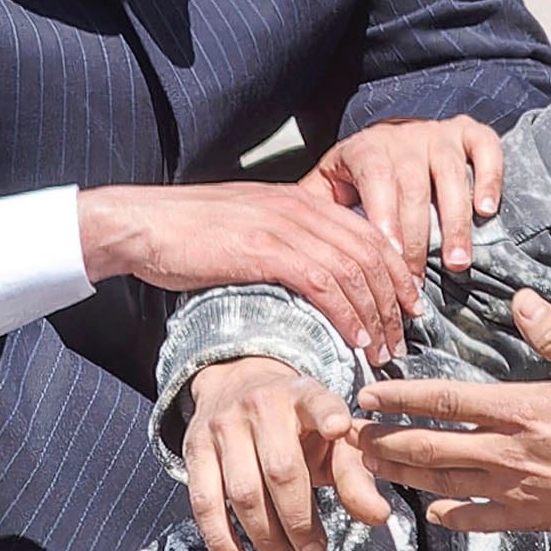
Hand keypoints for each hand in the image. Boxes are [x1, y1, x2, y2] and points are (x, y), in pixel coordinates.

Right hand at [79, 182, 411, 364]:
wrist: (143, 224)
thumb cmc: (188, 232)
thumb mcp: (247, 226)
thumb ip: (283, 243)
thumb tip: (310, 279)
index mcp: (300, 200)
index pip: (367, 234)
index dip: (396, 273)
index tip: (407, 307)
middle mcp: (300, 208)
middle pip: (370, 254)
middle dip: (393, 301)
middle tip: (401, 339)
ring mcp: (283, 227)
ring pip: (353, 271)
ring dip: (374, 315)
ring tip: (382, 350)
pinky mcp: (264, 249)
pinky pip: (322, 283)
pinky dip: (345, 313)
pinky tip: (354, 339)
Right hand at [179, 357, 387, 550]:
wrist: (236, 383)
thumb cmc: (294, 422)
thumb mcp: (330, 437)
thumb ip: (355, 475)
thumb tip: (377, 516)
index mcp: (303, 396)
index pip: (317, 401)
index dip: (328, 415)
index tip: (339, 429)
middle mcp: (262, 406)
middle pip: (281, 470)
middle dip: (299, 520)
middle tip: (313, 548)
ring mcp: (224, 426)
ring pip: (243, 492)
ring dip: (266, 535)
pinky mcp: (196, 449)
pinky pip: (204, 501)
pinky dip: (221, 539)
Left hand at [305, 116, 504, 281]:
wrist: (392, 135)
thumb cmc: (359, 173)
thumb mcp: (329, 186)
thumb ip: (316, 211)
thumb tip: (297, 251)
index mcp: (366, 148)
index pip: (375, 177)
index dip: (384, 215)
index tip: (389, 253)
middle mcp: (404, 137)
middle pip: (414, 186)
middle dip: (418, 238)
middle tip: (419, 281)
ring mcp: (439, 134)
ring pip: (452, 175)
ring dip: (455, 222)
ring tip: (456, 262)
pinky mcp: (470, 133)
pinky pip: (486, 150)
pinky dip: (490, 178)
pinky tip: (486, 211)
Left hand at [349, 291, 550, 537]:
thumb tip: (520, 300)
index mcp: (524, 409)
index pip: (446, 401)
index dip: (401, 398)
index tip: (368, 394)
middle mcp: (511, 452)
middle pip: (432, 448)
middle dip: (387, 441)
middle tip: (352, 436)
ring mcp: (518, 490)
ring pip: (446, 485)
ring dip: (406, 475)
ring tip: (374, 467)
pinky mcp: (532, 517)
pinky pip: (480, 521)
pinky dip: (451, 516)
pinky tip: (433, 511)